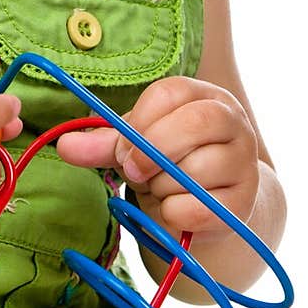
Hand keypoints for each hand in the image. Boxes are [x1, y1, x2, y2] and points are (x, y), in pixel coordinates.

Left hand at [56, 76, 259, 239]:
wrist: (212, 204)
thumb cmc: (171, 163)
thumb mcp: (136, 146)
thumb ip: (104, 143)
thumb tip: (63, 145)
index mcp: (204, 96)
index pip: (171, 93)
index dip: (139, 121)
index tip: (122, 148)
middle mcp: (233, 122)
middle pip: (194, 124)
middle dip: (153, 151)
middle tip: (133, 172)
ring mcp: (244, 162)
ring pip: (196, 171)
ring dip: (163, 187)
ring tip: (161, 189)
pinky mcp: (244, 202)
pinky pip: (200, 209)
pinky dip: (174, 214)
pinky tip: (175, 210)